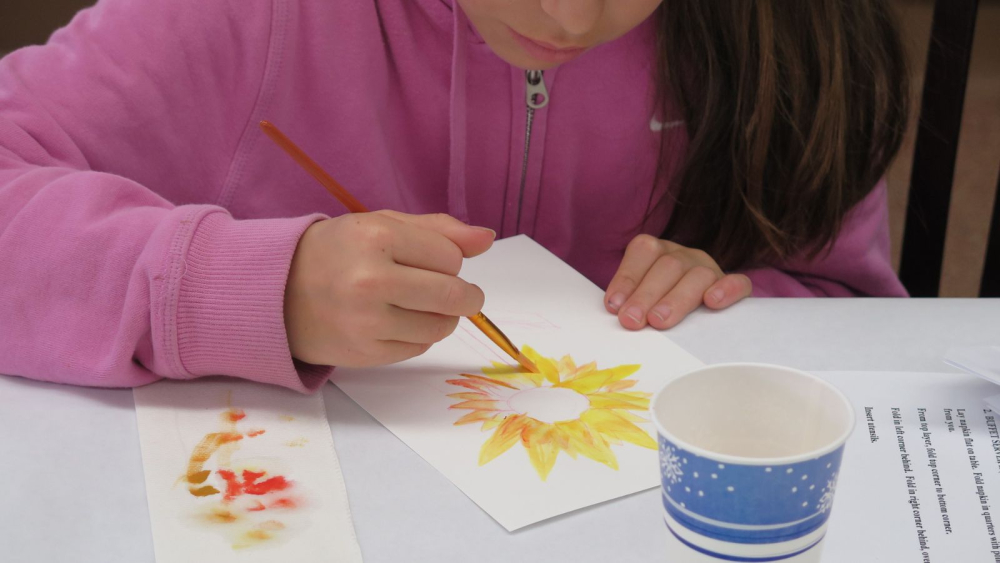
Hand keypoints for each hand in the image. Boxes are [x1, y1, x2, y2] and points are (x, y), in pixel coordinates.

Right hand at [284, 211, 494, 366]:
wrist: (277, 292)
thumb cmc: (338, 252)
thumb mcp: (382, 225)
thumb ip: (439, 230)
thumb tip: (487, 239)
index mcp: (376, 237)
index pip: (451, 257)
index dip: (450, 259)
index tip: (435, 260)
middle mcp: (371, 280)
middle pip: (454, 295)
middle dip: (465, 295)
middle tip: (457, 293)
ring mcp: (366, 322)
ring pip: (441, 326)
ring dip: (442, 317)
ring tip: (420, 305)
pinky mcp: (365, 353)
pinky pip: (418, 348)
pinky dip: (418, 336)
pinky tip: (397, 321)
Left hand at [604, 235, 751, 329]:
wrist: (701, 309)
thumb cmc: (657, 306)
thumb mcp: (639, 298)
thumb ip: (629, 301)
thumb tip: (616, 313)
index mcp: (658, 251)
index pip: (643, 251)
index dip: (627, 277)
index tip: (614, 306)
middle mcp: (684, 256)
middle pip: (669, 266)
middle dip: (646, 295)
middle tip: (632, 321)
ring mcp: (710, 269)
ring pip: (699, 275)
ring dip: (676, 299)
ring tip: (659, 321)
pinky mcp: (734, 286)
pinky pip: (738, 282)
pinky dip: (727, 290)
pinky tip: (713, 302)